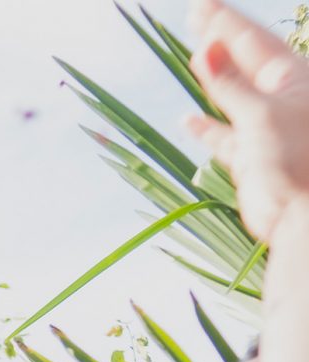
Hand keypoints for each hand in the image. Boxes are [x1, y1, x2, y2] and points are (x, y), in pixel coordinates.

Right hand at [187, 1, 308, 241]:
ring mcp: (268, 128)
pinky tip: (189, 120)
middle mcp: (283, 99)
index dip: (227, 23)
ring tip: (196, 58)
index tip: (202, 6)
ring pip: (236, 96)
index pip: (254, 43)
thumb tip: (207, 50)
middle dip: (222, 42)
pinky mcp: (253, 157)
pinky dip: (208, 128)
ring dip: (216, 79)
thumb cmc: (296, 160)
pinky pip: (226, 135)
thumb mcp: (262, 114)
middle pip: (246, 63)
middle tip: (198, 18)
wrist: (304, 216)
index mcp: (294, 79)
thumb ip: (231, 85)